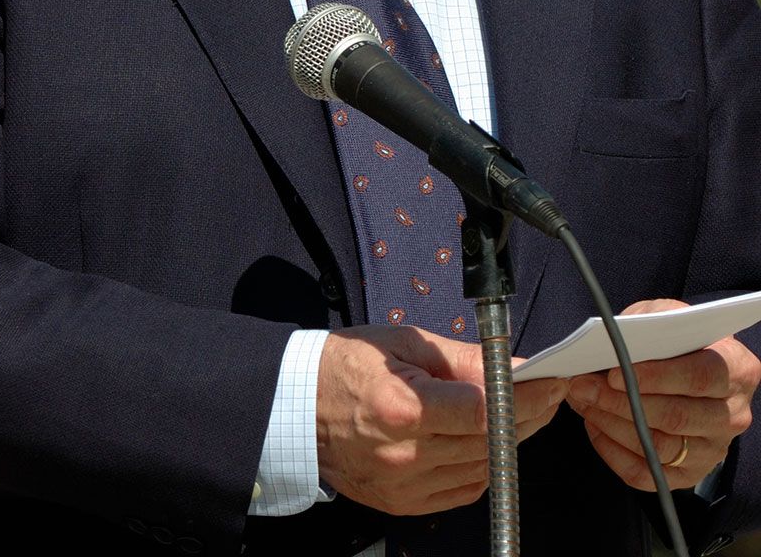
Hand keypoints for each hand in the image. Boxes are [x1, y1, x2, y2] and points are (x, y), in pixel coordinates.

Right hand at [316, 325, 567, 515]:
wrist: (297, 407)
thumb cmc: (349, 364)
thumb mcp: (404, 343)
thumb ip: (463, 359)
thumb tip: (516, 367)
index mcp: (403, 408)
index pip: (484, 411)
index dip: (524, 397)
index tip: (549, 380)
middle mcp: (405, 454)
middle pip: (488, 442)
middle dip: (528, 416)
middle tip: (549, 393)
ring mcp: (404, 485)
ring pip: (481, 468)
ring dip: (510, 441)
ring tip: (524, 413)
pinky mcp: (402, 503)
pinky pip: (462, 490)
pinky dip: (483, 466)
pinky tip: (490, 442)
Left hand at [566, 299, 760, 490]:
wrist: (700, 368)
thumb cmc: (682, 340)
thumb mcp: (671, 317)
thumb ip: (649, 322)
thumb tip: (613, 338)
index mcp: (737, 371)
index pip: (699, 377)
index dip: (654, 376)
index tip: (613, 373)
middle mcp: (732, 415)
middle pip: (675, 416)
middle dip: (620, 401)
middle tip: (583, 385)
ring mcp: (713, 449)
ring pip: (659, 447)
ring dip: (612, 424)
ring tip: (583, 401)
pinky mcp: (691, 473)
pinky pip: (649, 474)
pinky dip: (614, 453)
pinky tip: (595, 426)